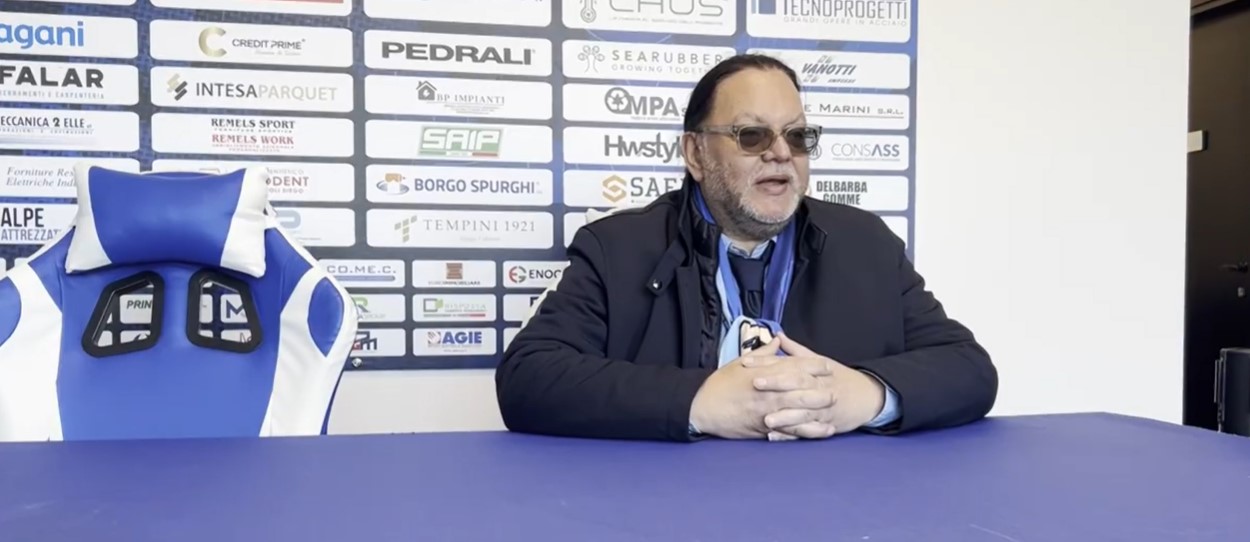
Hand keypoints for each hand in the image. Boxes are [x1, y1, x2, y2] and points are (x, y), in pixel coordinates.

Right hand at [688, 337, 837, 438]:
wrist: (702, 407)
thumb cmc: (719, 385)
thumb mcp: (739, 363)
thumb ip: (763, 354)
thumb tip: (778, 341)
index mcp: (763, 373)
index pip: (794, 366)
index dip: (813, 366)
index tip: (827, 366)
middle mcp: (768, 391)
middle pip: (801, 388)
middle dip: (820, 389)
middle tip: (836, 390)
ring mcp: (767, 410)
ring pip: (799, 409)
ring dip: (818, 410)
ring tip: (833, 411)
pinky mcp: (764, 427)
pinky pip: (790, 430)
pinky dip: (807, 431)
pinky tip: (821, 432)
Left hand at [743, 334, 886, 440]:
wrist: (867, 395)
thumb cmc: (839, 378)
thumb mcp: (819, 360)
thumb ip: (795, 351)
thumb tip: (778, 336)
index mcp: (812, 368)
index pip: (786, 362)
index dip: (765, 361)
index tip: (746, 361)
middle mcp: (817, 385)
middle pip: (795, 382)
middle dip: (775, 383)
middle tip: (754, 383)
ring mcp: (822, 405)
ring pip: (801, 409)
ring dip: (783, 415)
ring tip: (765, 419)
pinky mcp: (825, 422)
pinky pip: (808, 429)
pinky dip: (792, 433)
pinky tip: (775, 437)